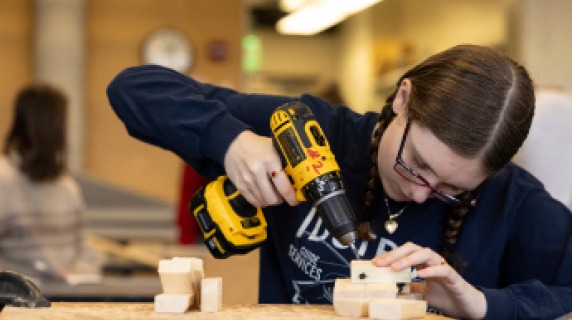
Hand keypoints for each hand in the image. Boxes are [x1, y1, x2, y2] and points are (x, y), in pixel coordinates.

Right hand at [224, 130, 298, 207]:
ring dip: (270, 201)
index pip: (283, 186)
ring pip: (263, 201)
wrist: (234, 143)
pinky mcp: (239, 185)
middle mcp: (257, 171)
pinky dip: (260, 202)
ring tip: (273, 195)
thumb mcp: (275, 148)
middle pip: (272, 198)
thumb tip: (299, 179)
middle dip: (281, 200)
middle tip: (283, 196)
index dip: (291, 197)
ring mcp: (247, 179)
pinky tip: (263, 196)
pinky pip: (253, 201)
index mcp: (270, 160)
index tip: (295, 200)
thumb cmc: (259, 145)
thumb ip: (285, 162)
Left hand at [372, 242, 486, 318]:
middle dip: (395, 254)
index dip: (389, 256)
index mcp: (423, 263)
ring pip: (426, 254)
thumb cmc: (445, 297)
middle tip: (380, 263)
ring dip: (409, 259)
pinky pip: (443, 268)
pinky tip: (420, 274)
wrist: (468, 307)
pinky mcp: (454, 276)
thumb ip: (409, 288)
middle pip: (412, 248)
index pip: (404, 253)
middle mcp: (433, 261)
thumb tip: (391, 288)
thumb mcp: (422, 294)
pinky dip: (431, 270)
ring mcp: (443, 266)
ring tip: (395, 267)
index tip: (374, 263)